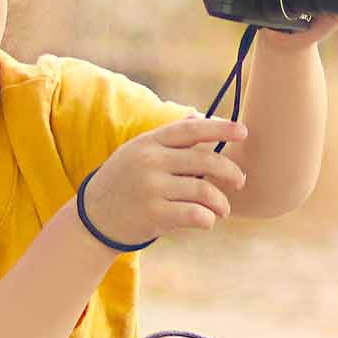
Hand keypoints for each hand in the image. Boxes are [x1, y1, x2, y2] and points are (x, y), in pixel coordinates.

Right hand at [82, 116, 249, 243]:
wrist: (93, 217)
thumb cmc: (123, 181)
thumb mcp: (138, 150)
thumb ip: (168, 137)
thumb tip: (199, 116)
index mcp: (150, 142)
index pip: (192, 129)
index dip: (221, 128)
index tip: (243, 131)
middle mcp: (151, 162)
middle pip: (206, 160)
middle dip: (231, 171)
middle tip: (240, 181)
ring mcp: (152, 188)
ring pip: (205, 191)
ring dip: (221, 203)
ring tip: (223, 209)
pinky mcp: (154, 215)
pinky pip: (195, 215)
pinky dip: (208, 219)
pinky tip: (207, 221)